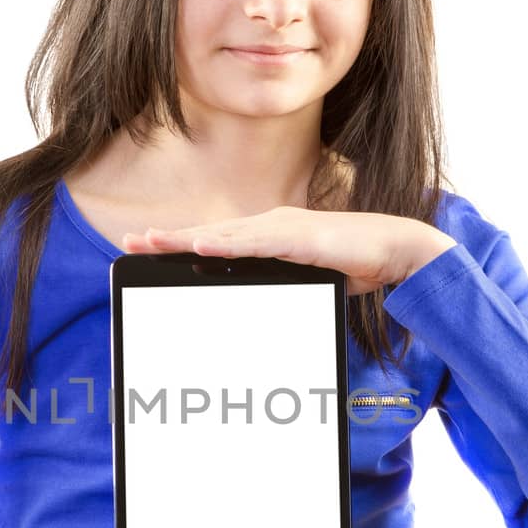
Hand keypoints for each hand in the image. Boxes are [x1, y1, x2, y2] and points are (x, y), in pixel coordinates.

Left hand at [122, 206, 455, 295]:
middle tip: (131, 243)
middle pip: (209, 233)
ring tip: (152, 242)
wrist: (396, 250)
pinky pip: (254, 242)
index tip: (147, 248)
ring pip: (223, 234)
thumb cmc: (354, 264)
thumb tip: (256, 303)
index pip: (216, 239)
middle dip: (169, 238)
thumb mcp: (305, 278)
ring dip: (185, 239)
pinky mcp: (298, 238)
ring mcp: (282, 228)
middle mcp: (269, 225)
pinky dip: (225, 245)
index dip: (179, 243)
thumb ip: (279, 283)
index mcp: (269, 234)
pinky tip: (200, 247)